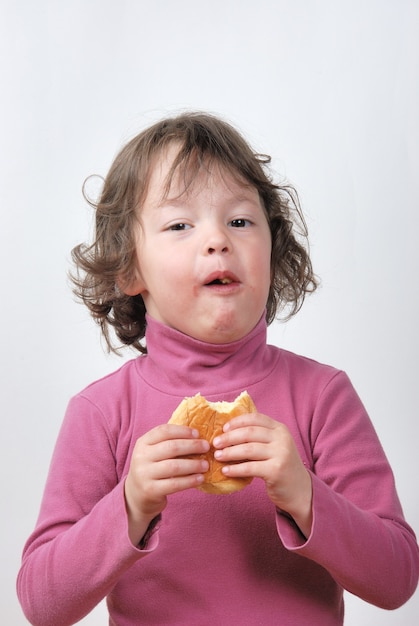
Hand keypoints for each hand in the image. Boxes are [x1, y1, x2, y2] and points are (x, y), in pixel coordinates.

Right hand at [124, 424, 209, 543]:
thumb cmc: (152, 468)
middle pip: (172, 447)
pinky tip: (200, 478)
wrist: (136, 494)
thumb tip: (197, 435)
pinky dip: (190, 481)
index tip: (198, 434)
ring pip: (174, 466)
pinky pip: (175, 484)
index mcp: (143, 442)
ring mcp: (144, 474)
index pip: (164, 431)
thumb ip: (169, 442)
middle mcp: (141, 456)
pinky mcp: (150, 490)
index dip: (183, 431)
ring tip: (205, 465)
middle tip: (206, 447)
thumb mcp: (154, 452)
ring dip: (194, 465)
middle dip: (192, 446)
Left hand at [213, 413, 312, 536]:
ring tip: (217, 456)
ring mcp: (281, 454)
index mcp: (280, 429)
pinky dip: (235, 469)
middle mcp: (282, 439)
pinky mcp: (276, 471)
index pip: (255, 418)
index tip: (223, 428)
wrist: (300, 491)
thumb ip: (259, 436)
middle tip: (215, 443)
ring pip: (248, 449)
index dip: (237, 421)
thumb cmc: (281, 466)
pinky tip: (225, 470)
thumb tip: (228, 431)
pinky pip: (250, 468)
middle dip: (229, 437)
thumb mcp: (275, 446)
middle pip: (249, 433)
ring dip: (229, 452)